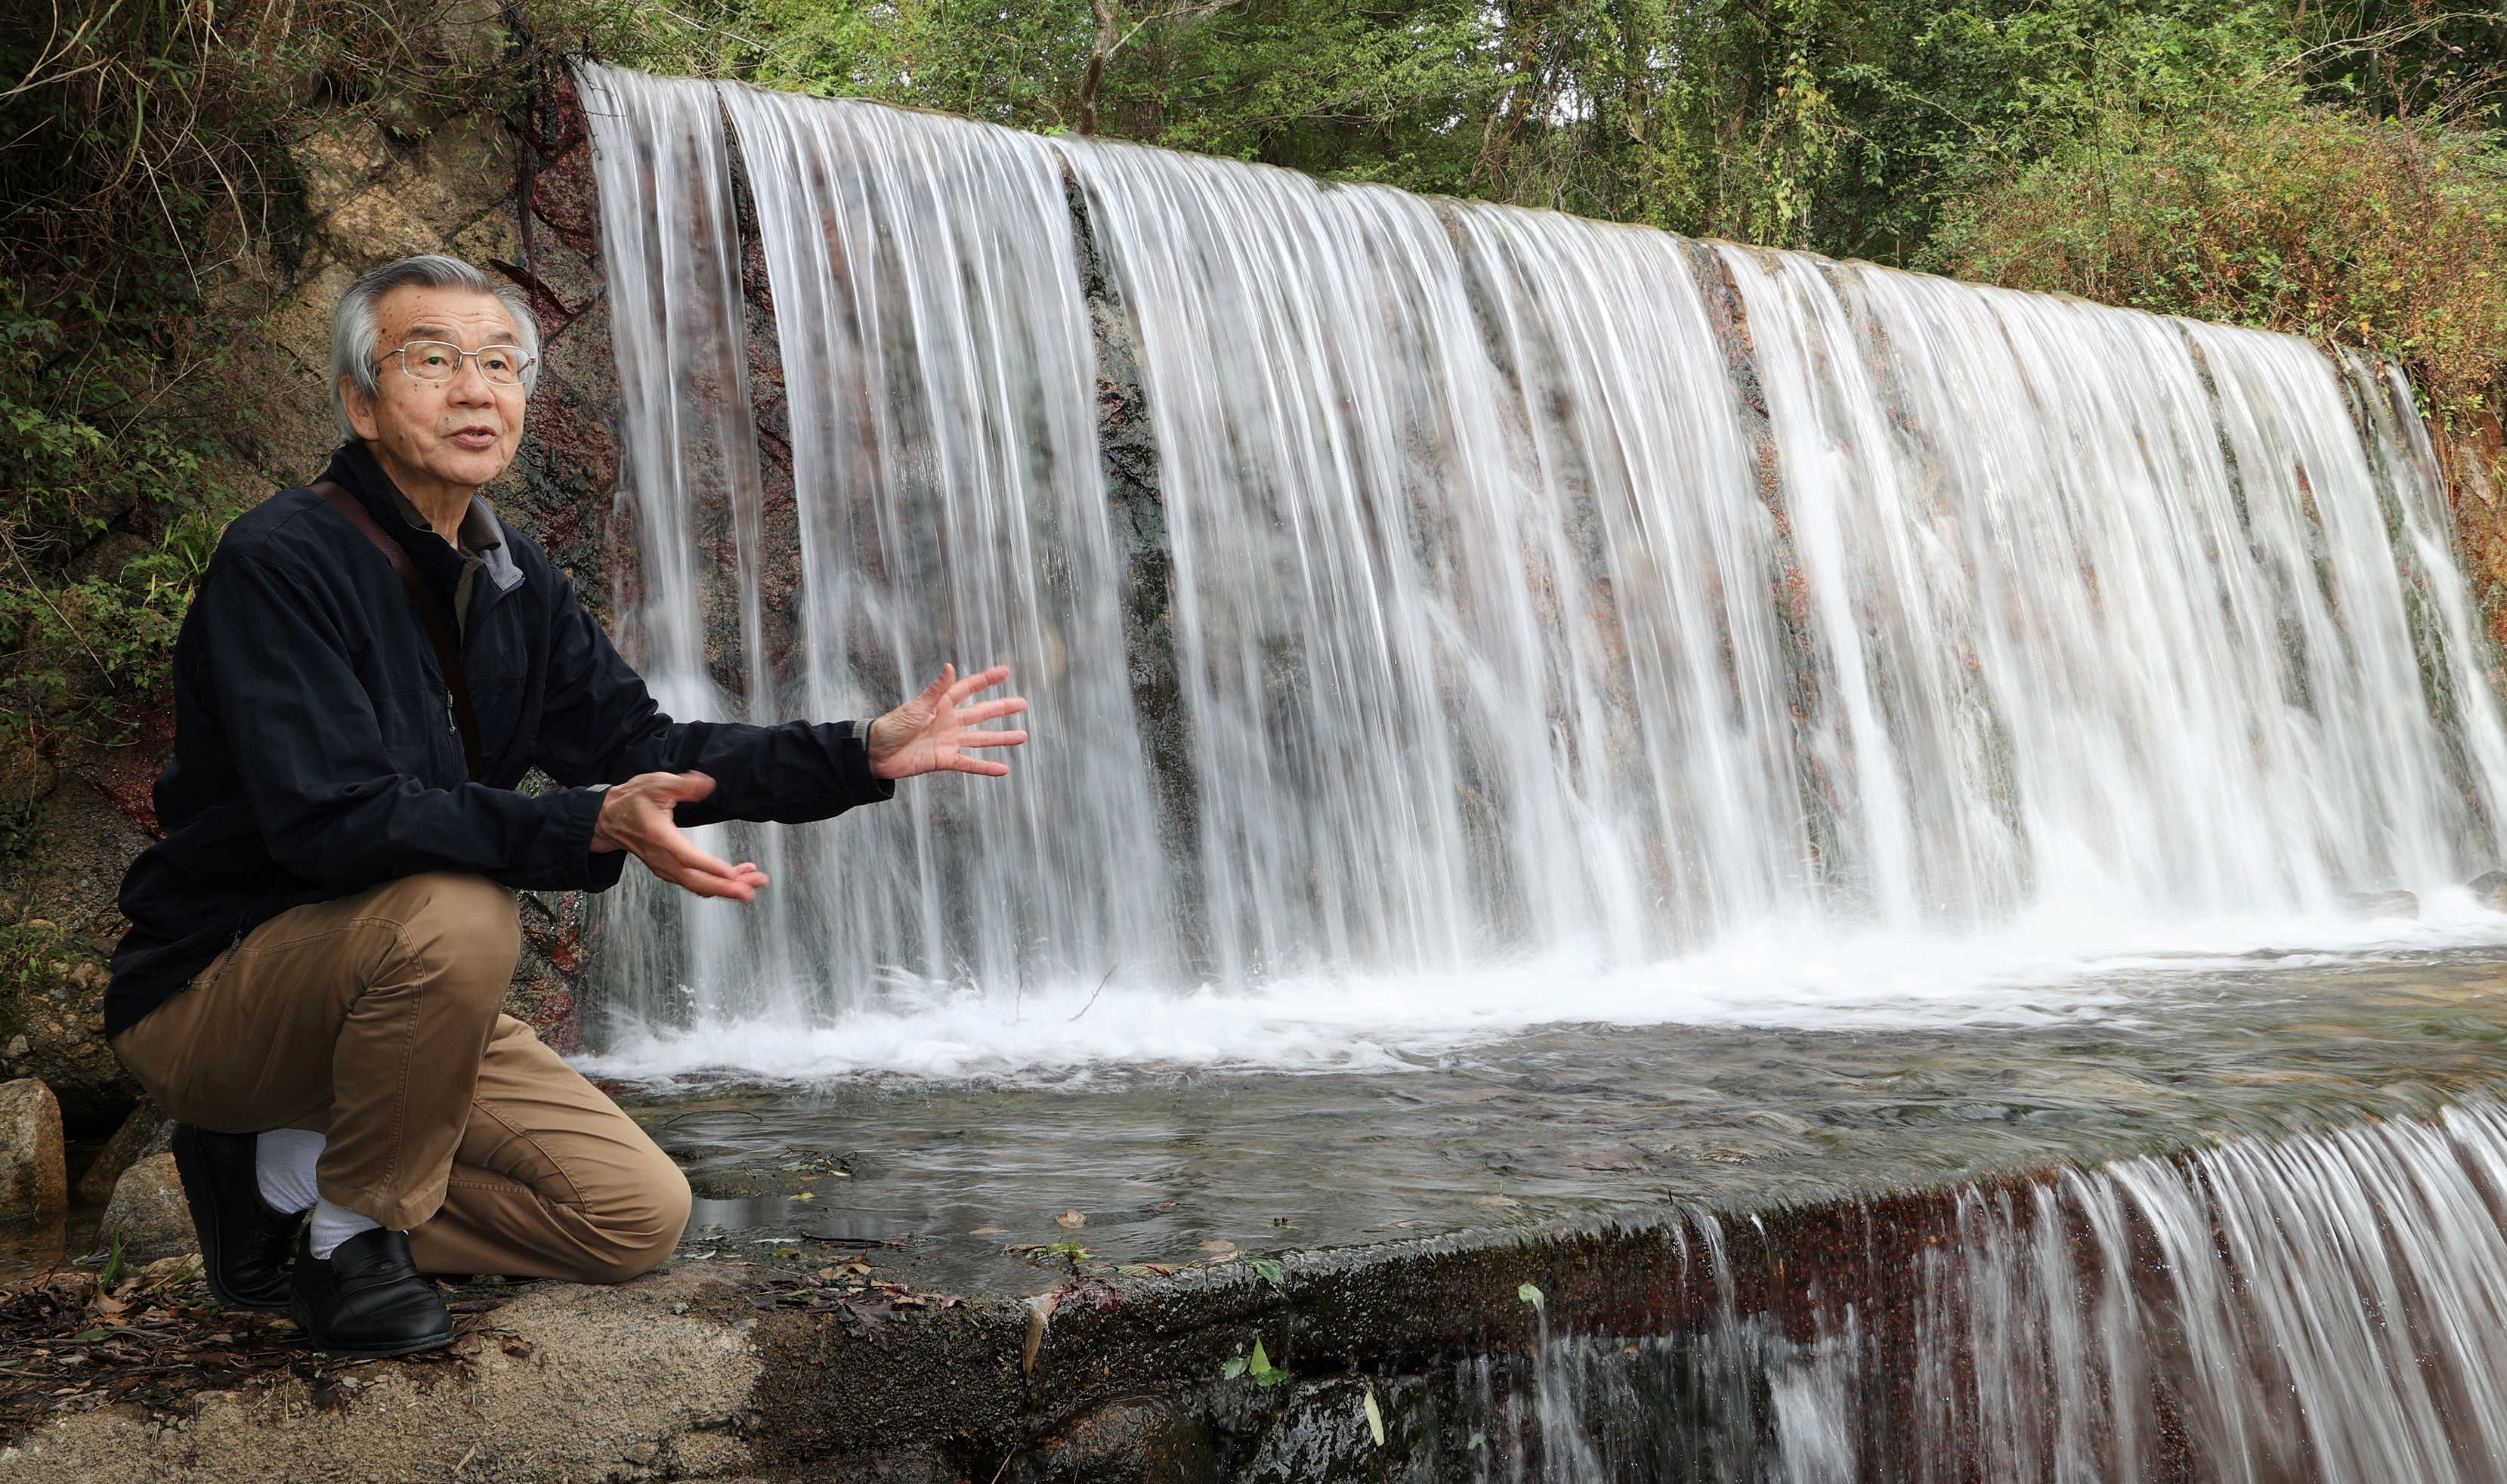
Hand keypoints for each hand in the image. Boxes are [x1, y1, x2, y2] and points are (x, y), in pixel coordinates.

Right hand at [590, 770, 769, 900]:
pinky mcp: (669, 871)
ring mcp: (665, 868)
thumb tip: (707, 784)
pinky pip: (694, 883)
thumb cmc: (633, 800)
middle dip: (728, 887)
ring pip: (698, 886)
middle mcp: (662, 860)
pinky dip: (716, 884)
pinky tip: (736, 876)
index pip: (687, 858)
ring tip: (755, 881)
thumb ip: (683, 785)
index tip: (732, 873)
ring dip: (726, 887)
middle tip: (754, 887)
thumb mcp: (656, 784)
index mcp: (660, 838)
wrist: (608, 819)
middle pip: (697, 882)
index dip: (710, 867)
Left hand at [867, 664, 1029, 780]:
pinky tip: (1003, 769)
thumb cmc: (892, 726)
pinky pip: (970, 763)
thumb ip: (936, 690)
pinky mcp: (944, 760)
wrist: (876, 753)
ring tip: (1022, 736)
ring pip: (981, 739)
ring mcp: (948, 741)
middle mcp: (949, 721)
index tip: (1005, 672)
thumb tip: (950, 667)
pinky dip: (986, 767)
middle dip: (1002, 708)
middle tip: (1022, 703)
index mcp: (941, 704)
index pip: (968, 688)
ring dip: (1001, 738)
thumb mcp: (916, 707)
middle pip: (981, 713)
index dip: (987, 680)